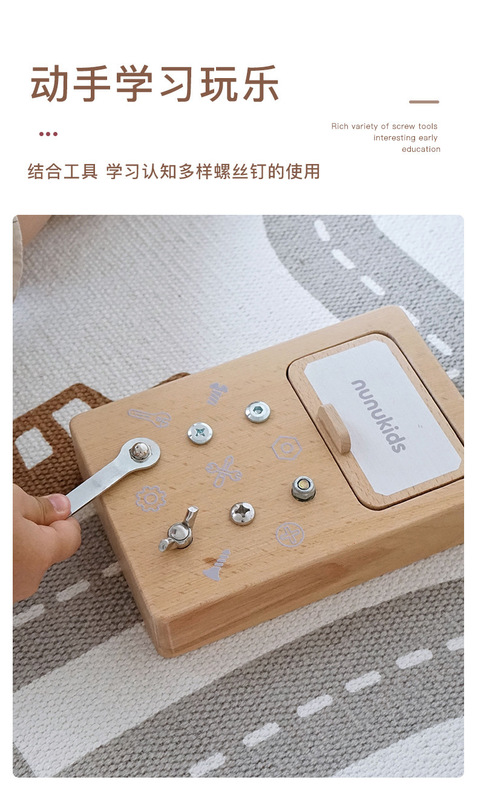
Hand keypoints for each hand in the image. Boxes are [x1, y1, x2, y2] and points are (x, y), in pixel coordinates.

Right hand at [13, 484, 80, 602]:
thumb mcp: (12, 501)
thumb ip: (40, 506)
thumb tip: (60, 507)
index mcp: (41, 553)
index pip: (72, 536)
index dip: (63, 519)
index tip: (55, 508)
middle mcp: (27, 579)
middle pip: (45, 550)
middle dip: (33, 533)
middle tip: (16, 516)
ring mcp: (10, 592)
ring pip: (23, 564)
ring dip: (16, 548)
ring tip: (4, 530)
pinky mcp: (0, 597)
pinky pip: (10, 573)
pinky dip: (7, 561)